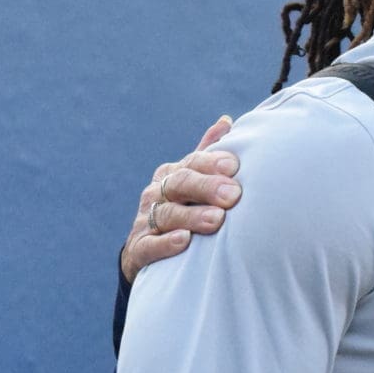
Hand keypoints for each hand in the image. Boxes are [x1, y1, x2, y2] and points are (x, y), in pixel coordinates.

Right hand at [120, 118, 241, 283]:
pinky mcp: (138, 249)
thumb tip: (226, 120)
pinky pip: (150, 245)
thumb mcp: (191, 180)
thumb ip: (206, 154)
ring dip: (192, 216)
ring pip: (168, 214)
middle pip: (180, 184)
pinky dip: (165, 243)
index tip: (235, 166)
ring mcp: (145, 221)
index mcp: (171, 174)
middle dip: (207, 188)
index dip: (212, 163)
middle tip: (233, 195)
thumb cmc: (181, 210)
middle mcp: (156, 193)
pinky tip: (184, 240)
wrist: (145, 251)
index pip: (192, 163)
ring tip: (217, 220)